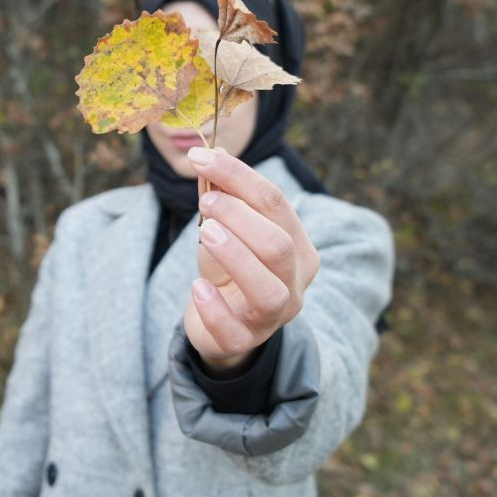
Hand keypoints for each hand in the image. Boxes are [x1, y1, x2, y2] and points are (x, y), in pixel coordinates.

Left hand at [183, 147, 320, 376]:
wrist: (219, 322)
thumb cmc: (227, 268)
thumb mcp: (224, 229)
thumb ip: (221, 197)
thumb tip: (213, 155)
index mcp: (298, 247)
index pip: (275, 203)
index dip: (237, 175)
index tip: (201, 156)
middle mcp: (295, 282)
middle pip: (279, 245)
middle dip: (240, 217)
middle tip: (206, 202)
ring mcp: (273, 317)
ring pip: (268, 290)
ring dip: (235, 256)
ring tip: (205, 232)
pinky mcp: (244, 342)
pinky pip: (233, 329)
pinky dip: (213, 307)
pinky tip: (197, 288)